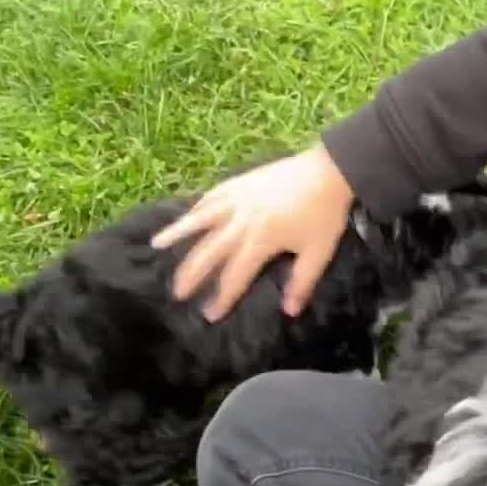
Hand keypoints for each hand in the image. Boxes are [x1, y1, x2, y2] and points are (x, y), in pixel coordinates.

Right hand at [151, 142, 355, 321]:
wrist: (330, 170)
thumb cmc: (325, 213)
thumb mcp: (318, 252)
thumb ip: (302, 282)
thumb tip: (288, 311)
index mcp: (261, 239)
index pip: (235, 275)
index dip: (222, 297)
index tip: (209, 315)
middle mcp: (241, 220)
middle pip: (209, 251)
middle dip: (192, 274)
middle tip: (177, 293)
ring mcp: (237, 198)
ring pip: (200, 219)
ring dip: (178, 233)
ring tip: (156, 245)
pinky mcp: (239, 183)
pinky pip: (210, 197)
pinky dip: (196, 209)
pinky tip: (187, 216)